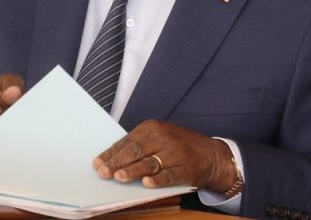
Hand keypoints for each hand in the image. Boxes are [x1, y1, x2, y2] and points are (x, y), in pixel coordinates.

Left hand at [93, 120, 236, 191]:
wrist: (212, 155)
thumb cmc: (180, 146)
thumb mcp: (160, 137)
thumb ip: (140, 145)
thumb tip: (113, 158)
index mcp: (153, 127)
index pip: (127, 141)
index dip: (111, 153)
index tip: (98, 163)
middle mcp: (163, 138)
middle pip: (135, 151)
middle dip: (117, 162)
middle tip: (103, 172)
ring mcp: (175, 154)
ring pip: (149, 163)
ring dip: (132, 171)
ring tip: (118, 177)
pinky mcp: (185, 169)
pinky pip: (168, 175)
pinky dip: (157, 180)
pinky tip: (146, 183)